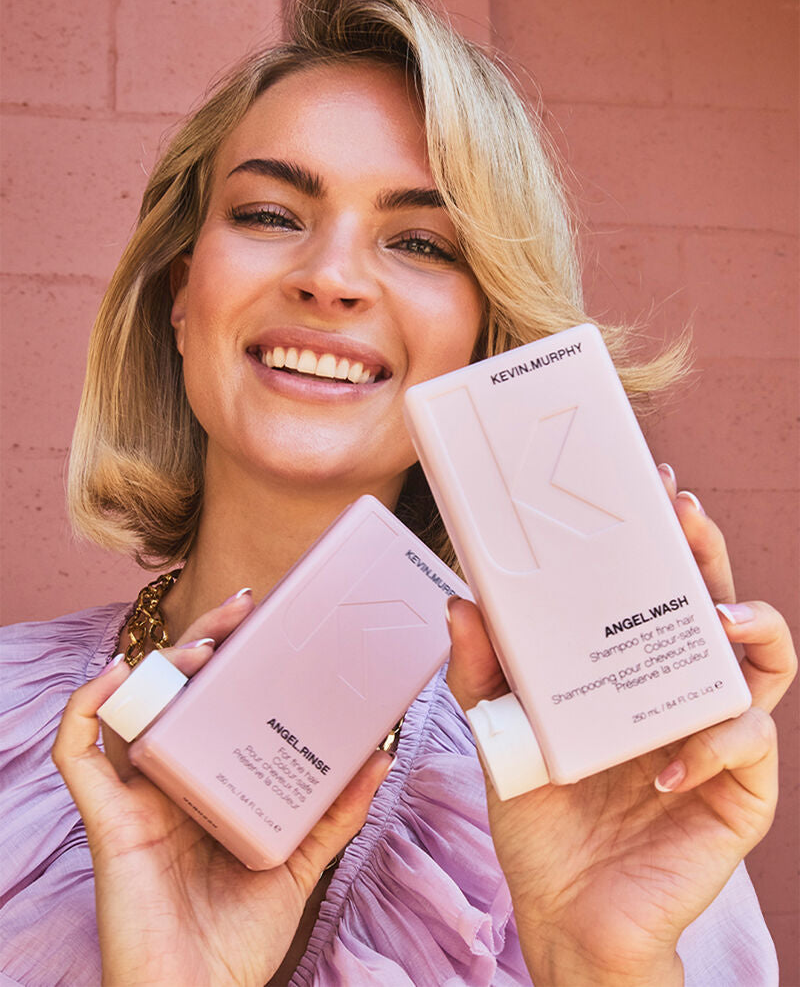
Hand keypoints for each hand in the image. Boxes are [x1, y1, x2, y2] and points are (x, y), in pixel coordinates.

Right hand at [53, 591, 392, 986]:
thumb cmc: (238, 940)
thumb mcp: (299, 862)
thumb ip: (336, 812)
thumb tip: (381, 754)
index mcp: (210, 781)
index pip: (214, 701)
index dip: (232, 654)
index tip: (265, 615)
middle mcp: (171, 779)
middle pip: (175, 691)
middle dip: (203, 640)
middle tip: (242, 609)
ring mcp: (136, 797)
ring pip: (131, 707)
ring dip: (158, 664)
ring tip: (202, 647)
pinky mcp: (107, 822)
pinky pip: (77, 753)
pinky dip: (86, 708)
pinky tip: (117, 676)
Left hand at [446, 467, 795, 986]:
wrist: (565, 911)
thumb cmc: (541, 816)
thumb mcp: (499, 732)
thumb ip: (482, 671)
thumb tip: (461, 600)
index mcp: (632, 668)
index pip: (658, 589)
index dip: (662, 540)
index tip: (650, 489)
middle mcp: (680, 691)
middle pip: (714, 603)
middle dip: (707, 553)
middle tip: (685, 516)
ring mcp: (716, 737)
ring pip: (765, 662)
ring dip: (750, 628)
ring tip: (717, 615)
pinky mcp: (738, 790)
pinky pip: (747, 746)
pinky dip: (713, 742)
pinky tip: (664, 764)